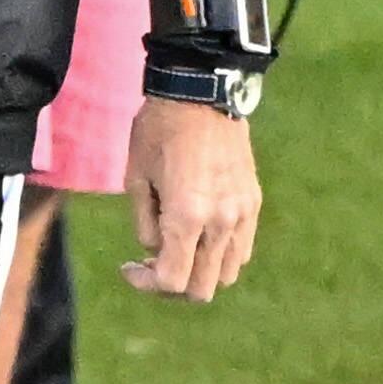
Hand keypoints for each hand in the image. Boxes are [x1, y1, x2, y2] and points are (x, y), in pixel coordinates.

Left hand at [122, 94, 262, 300]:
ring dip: (198, 271)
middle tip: (150, 264)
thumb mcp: (135, 178)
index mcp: (187, 217)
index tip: (129, 268)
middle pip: (203, 288)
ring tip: (175, 247)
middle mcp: (221, 223)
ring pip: (227, 274)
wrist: (201, 95)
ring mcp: (242, 215)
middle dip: (172, 286)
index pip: (174, 281)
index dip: (147, 284)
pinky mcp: (253, 204)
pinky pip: (241, 249)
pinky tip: (198, 233)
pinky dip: (219, 254)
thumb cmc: (158, 131)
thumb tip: (156, 251)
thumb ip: (145, 224)